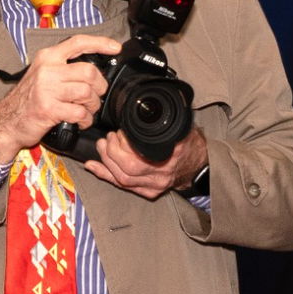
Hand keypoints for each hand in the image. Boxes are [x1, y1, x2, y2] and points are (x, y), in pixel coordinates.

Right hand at [0, 34, 118, 159]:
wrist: (7, 121)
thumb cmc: (28, 99)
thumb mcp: (42, 74)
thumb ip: (64, 68)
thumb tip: (93, 70)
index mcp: (47, 57)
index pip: (78, 42)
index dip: (100, 43)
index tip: (115, 48)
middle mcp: (47, 69)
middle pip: (89, 71)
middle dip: (100, 87)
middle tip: (96, 96)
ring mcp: (47, 89)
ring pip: (87, 92)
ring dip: (93, 105)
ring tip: (87, 111)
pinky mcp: (48, 108)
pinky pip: (79, 112)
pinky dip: (85, 119)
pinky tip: (80, 121)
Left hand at [86, 128, 207, 199]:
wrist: (199, 166)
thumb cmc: (188, 144)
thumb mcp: (180, 126)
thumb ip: (164, 118)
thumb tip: (150, 101)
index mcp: (172, 154)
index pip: (143, 153)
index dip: (126, 144)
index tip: (120, 132)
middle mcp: (163, 173)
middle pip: (129, 168)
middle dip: (112, 151)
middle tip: (108, 138)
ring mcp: (155, 186)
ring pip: (123, 179)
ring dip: (107, 162)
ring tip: (102, 147)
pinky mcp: (149, 192)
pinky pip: (123, 186)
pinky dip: (105, 175)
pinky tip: (93, 166)